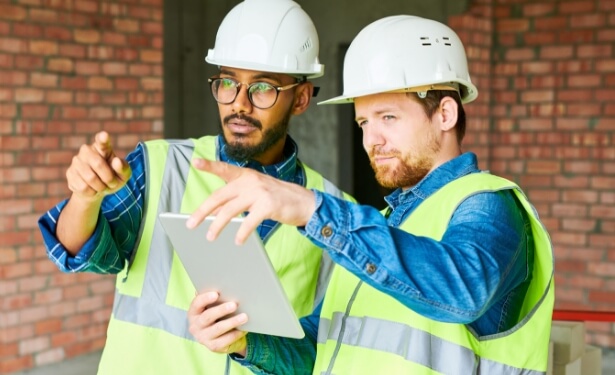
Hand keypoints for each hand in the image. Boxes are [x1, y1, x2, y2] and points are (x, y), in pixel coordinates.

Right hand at [66, 131, 131, 202]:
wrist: (97, 190)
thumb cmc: (113, 178)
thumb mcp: (123, 175)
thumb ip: (123, 168)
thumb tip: (116, 162)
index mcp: (103, 148)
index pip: (102, 140)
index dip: (103, 138)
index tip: (105, 135)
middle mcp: (87, 150)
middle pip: (98, 164)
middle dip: (109, 178)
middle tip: (112, 183)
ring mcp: (76, 161)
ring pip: (90, 178)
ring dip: (101, 187)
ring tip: (103, 186)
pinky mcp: (70, 173)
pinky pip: (83, 187)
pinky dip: (92, 192)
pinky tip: (92, 189)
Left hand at [187, 159, 315, 243]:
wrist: (304, 202)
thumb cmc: (276, 199)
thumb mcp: (255, 194)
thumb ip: (236, 200)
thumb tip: (214, 214)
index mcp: (246, 176)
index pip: (224, 169)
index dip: (209, 166)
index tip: (195, 162)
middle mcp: (250, 181)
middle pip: (220, 196)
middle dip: (203, 211)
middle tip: (190, 224)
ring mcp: (259, 192)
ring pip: (230, 210)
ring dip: (217, 225)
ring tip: (210, 236)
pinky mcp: (268, 205)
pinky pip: (249, 221)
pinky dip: (242, 233)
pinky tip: (238, 241)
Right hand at [188, 291, 248, 355]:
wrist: (217, 337)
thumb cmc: (215, 316)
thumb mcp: (211, 307)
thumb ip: (213, 298)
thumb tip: (221, 285)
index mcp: (193, 313)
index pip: (196, 304)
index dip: (205, 298)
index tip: (216, 294)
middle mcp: (195, 326)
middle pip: (208, 317)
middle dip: (221, 310)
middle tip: (234, 304)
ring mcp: (203, 337)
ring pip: (218, 329)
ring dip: (232, 322)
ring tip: (244, 317)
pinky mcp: (212, 346)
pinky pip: (225, 340)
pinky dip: (235, 334)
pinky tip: (243, 329)